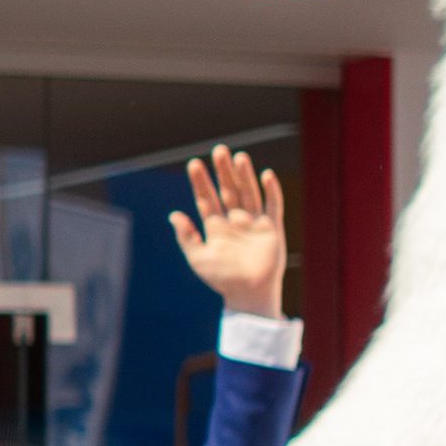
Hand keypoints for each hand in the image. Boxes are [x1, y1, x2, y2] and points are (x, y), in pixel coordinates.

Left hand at [170, 147, 288, 319]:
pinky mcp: (272, 229)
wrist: (248, 295)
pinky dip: (271, 191)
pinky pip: (273, 206)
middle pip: (229, 190)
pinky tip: (266, 175)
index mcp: (216, 227)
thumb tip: (173, 215)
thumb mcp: (198, 259)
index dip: (201, 182)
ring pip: (249, 193)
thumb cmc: (222, 280)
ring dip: (245, 175)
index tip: (194, 165)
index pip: (207, 198)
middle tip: (219, 150)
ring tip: (239, 157)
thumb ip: (186, 237)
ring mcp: (254, 223)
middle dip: (223, 171)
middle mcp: (235, 220)